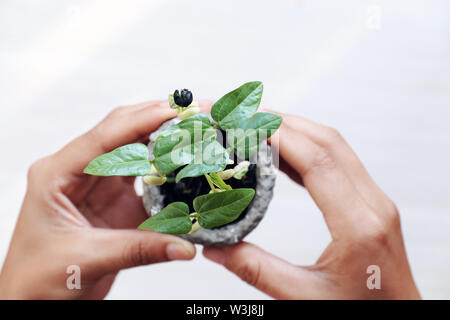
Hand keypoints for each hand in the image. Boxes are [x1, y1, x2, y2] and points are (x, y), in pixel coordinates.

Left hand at [0, 100, 211, 298]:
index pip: (102, 138)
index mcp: (56, 175)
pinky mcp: (115, 199)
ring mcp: (98, 184)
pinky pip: (144, 176)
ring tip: (194, 129)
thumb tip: (184, 244)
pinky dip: (166, 167)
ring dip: (164, 138)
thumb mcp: (86, 260)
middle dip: (157, 118)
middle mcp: (77, 172)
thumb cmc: (38, 279)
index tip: (173, 111)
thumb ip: (140, 249)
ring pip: (134, 149)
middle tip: (193, 113)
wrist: (34, 299)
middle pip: (120, 132)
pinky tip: (186, 161)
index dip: (139, 121)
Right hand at [203, 112, 419, 298]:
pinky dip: (306, 148)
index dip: (279, 135)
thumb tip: (214, 247)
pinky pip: (337, 162)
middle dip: (283, 122)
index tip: (244, 123)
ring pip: (335, 147)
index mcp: (359, 227)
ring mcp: (376, 201)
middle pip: (327, 142)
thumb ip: (256, 271)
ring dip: (296, 129)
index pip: (317, 161)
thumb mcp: (304, 299)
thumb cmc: (360, 313)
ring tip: (257, 124)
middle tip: (243, 115)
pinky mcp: (371, 203)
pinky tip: (282, 150)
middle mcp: (373, 205)